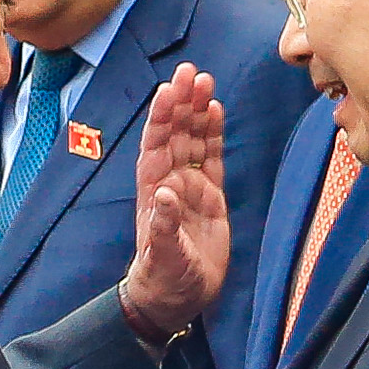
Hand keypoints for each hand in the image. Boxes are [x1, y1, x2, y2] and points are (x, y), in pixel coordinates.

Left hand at [121, 62, 229, 338]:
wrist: (177, 297)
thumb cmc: (164, 278)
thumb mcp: (163, 256)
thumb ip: (165, 227)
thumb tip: (166, 196)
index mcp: (153, 189)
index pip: (156, 144)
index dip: (162, 117)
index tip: (169, 89)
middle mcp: (169, 181)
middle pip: (175, 133)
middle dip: (181, 103)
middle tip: (190, 71)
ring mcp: (190, 186)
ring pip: (193, 140)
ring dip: (198, 112)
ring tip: (205, 81)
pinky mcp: (211, 197)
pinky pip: (211, 158)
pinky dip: (213, 135)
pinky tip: (215, 111)